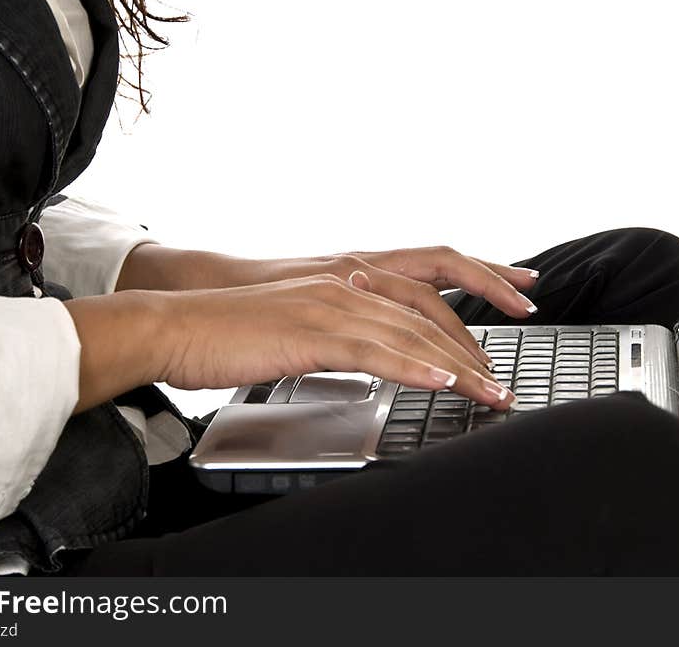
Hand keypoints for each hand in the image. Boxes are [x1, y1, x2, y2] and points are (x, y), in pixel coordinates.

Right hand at [66, 277, 516, 412]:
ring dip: (458, 367)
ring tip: (492, 394)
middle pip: (428, 314)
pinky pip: (375, 351)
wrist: (175, 324)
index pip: (420, 297)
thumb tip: (361, 355)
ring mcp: (330, 306)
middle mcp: (345, 286)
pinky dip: (414, 367)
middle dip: (474, 349)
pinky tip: (444, 381)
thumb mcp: (293, 327)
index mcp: (343, 283)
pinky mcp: (312, 333)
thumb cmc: (228, 331)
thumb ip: (333, 335)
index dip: (464, 316)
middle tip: (503, 381)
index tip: (491, 343)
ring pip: (411, 334)